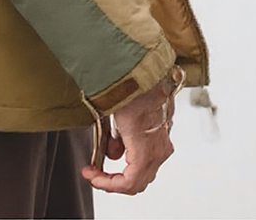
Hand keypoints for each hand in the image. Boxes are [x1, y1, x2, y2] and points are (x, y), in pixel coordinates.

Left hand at [81, 81, 174, 195]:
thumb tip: (112, 155)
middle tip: (95, 175)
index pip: (129, 183)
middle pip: (138, 183)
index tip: (92, 176)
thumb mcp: (113, 117)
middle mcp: (159, 151)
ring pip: (145, 172)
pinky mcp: (163, 135)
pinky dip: (132, 160)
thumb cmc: (130, 89)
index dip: (108, 185)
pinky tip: (118, 148)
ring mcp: (163, 144)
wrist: (147, 70)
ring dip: (123, 172)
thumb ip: (111, 142)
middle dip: (114, 182)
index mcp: (146, 150)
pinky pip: (149, 159)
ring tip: (102, 164)